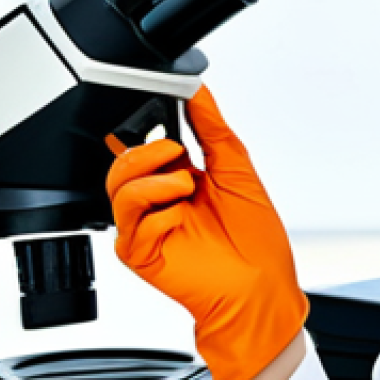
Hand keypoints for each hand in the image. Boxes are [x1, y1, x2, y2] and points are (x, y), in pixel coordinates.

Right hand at [106, 85, 307, 379]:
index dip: (146, 123)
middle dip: (144, 148)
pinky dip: (156, 212)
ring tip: (185, 184)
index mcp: (179, 178)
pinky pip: (128, 224)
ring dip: (150, 178)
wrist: (261, 289)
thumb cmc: (257, 240)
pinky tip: (180, 217)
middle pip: (122, 161)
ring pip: (117, 188)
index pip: (146, 142)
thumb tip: (198, 90)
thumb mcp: (237, 168)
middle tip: (175, 150)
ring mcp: (148, 227)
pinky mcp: (141, 254)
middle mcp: (159, 201)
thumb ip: (212, 127)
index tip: (160, 102)